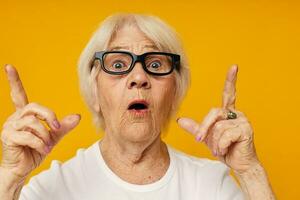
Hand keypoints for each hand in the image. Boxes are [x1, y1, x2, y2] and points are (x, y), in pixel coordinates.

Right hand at [0, 65, 80, 179]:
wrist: (23, 169)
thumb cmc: (35, 151)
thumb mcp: (52, 137)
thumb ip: (62, 126)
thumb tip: (77, 116)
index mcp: (24, 115)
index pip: (18, 95)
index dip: (14, 81)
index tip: (9, 66)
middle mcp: (15, 118)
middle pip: (34, 107)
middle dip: (49, 117)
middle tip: (56, 128)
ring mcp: (9, 127)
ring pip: (33, 122)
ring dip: (45, 135)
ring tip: (48, 145)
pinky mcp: (8, 137)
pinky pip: (29, 136)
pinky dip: (40, 144)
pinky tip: (43, 149)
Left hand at [177, 65, 259, 173]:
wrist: (238, 163)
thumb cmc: (225, 148)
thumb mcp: (207, 137)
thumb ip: (196, 127)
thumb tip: (180, 120)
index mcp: (228, 112)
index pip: (229, 93)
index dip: (231, 80)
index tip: (234, 66)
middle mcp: (236, 113)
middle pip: (214, 113)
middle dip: (204, 129)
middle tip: (200, 140)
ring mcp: (243, 121)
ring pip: (218, 127)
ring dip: (214, 142)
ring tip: (220, 149)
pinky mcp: (246, 130)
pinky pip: (225, 135)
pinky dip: (221, 146)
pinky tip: (226, 150)